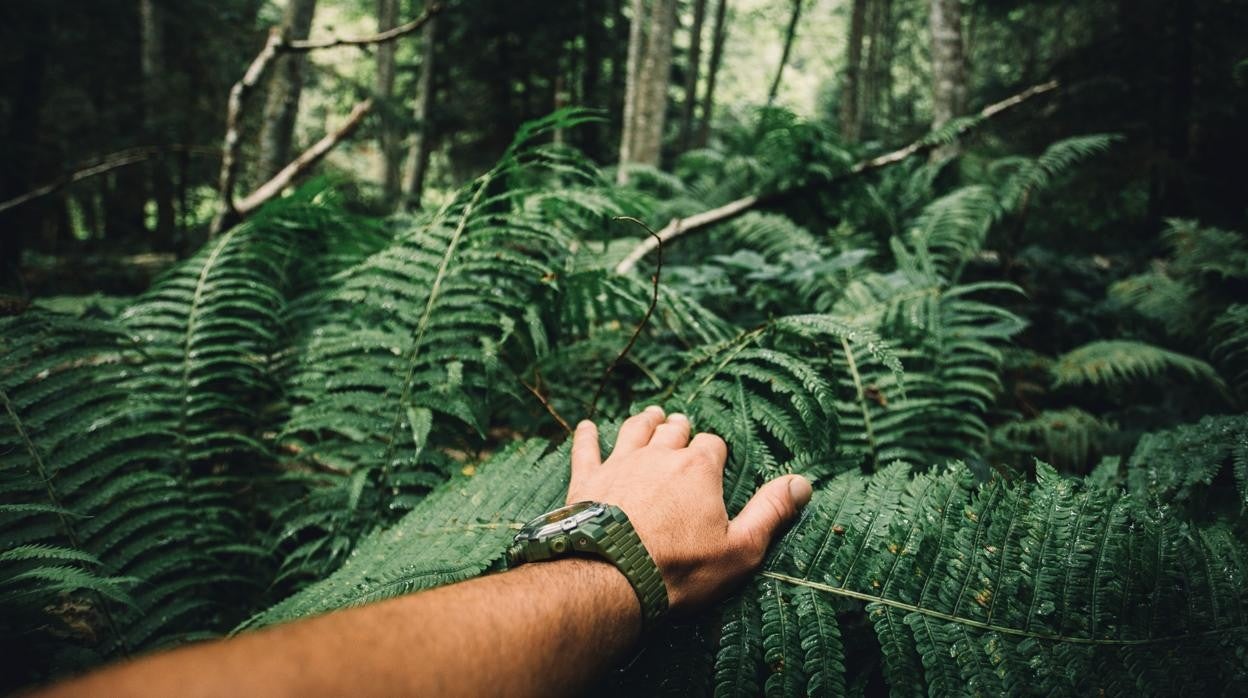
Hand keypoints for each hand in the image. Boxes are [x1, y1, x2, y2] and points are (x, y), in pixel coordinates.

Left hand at [565, 406, 812, 611]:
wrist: (613, 577)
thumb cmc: (681, 568)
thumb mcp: (741, 548)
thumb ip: (771, 511)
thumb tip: (802, 483)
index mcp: (699, 468)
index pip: (712, 445)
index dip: (715, 453)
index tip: (715, 462)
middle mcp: (659, 455)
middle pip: (673, 430)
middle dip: (680, 429)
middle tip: (681, 428)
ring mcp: (620, 464)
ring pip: (634, 430)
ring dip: (644, 421)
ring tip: (651, 415)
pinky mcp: (588, 480)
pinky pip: (586, 449)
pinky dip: (587, 436)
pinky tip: (586, 427)